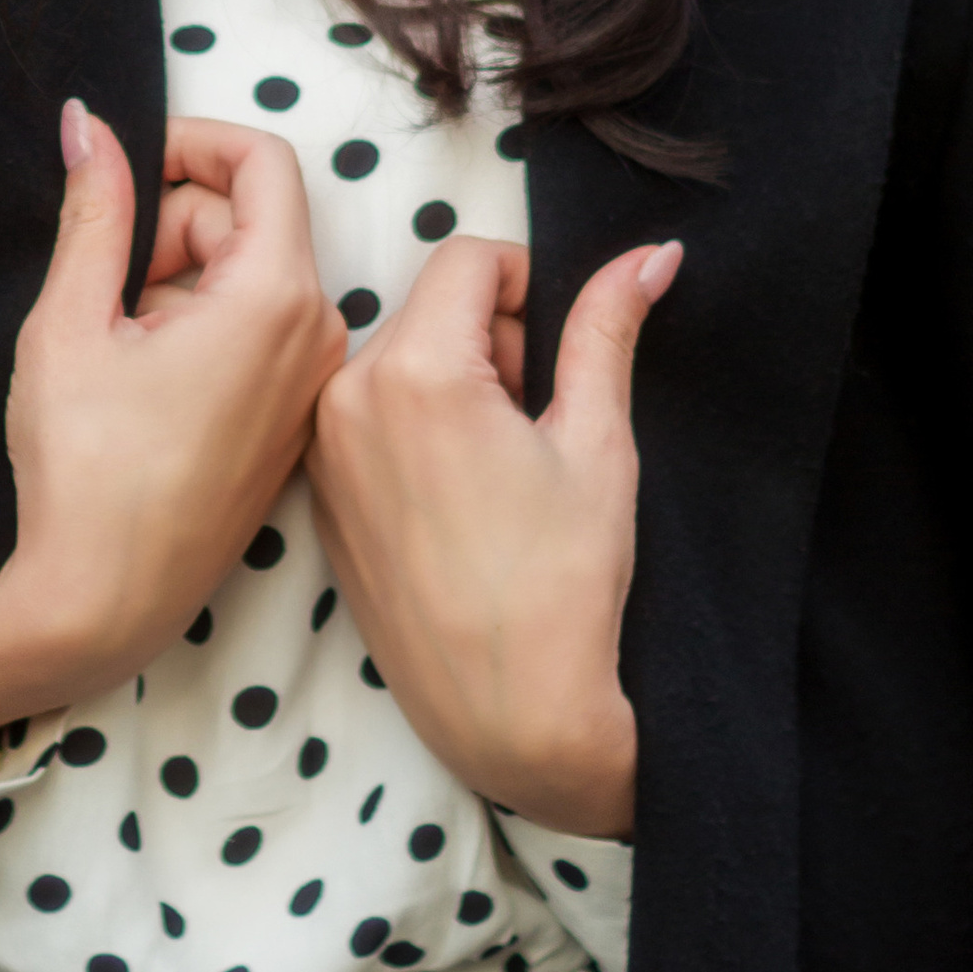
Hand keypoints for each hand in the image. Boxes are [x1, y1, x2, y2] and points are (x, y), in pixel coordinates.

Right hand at [0, 108, 344, 731]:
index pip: (262, 161)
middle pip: (247, 220)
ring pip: (247, 276)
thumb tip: (89, 125)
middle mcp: (317, 337)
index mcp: (275, 300)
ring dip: (175, 280)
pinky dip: (197, 327)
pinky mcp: (291, 423)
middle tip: (95, 280)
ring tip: (110, 341)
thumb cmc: (83, 473)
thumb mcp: (71, 321)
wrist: (101, 604)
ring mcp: (310, 385)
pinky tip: (138, 378)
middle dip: (166, 224)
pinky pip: (256, 333)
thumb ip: (94, 208)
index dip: (189, 141)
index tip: (126, 163)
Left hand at [305, 232, 680, 839]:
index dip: (529, 286)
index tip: (561, 345)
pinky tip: (465, 497)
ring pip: (400, 359)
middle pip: (431, 308)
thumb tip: (651, 254)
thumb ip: (607, 328)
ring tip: (507, 464)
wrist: (510, 717)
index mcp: (413, 372)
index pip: (467, 259)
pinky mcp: (321, 496)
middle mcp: (346, 399)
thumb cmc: (563, 585)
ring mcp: (323, 452)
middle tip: (542, 417)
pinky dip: (419, 427)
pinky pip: (369, 416)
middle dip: (495, 340)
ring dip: (458, 382)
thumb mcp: (598, 441)